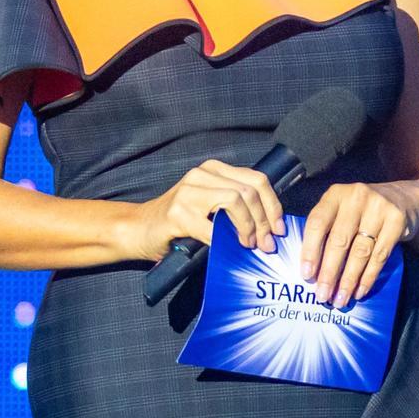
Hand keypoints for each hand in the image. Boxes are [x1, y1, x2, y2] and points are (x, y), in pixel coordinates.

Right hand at [126, 158, 282, 261]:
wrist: (139, 229)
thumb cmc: (179, 222)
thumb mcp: (211, 207)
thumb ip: (236, 207)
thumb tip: (270, 227)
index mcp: (214, 170)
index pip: (257, 180)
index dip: (273, 206)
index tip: (279, 228)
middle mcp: (202, 174)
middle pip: (250, 191)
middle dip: (264, 220)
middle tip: (266, 244)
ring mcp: (188, 191)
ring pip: (235, 200)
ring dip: (248, 227)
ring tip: (248, 244)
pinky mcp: (177, 213)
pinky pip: (212, 226)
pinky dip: (222, 240)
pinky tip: (223, 248)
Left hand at [300, 181, 418, 308]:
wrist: (401, 198)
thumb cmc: (361, 211)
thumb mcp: (341, 211)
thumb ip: (326, 231)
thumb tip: (311, 272)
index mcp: (335, 195)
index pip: (317, 223)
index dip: (310, 251)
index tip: (307, 276)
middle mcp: (356, 197)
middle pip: (339, 241)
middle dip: (329, 272)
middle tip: (322, 295)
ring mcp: (379, 208)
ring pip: (360, 251)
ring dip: (348, 280)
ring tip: (340, 299)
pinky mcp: (397, 221)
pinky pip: (380, 256)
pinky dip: (368, 277)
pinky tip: (360, 291)